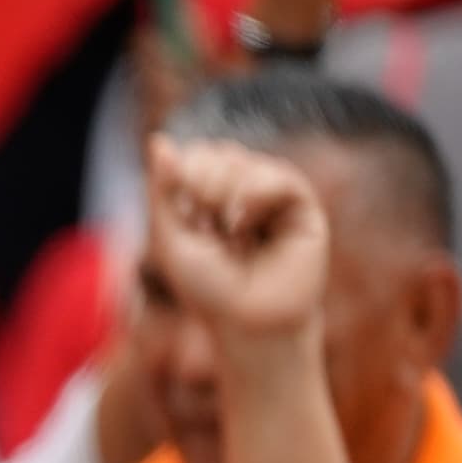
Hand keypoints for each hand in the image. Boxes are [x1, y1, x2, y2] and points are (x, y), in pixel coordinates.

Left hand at [142, 135, 329, 350]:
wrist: (250, 323)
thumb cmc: (208, 290)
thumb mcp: (170, 239)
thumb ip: (162, 190)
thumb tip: (158, 139)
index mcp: (209, 202)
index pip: (195, 157)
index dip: (184, 172)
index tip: (184, 212)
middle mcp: (242, 196)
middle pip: (219, 153)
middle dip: (204, 179)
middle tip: (204, 216)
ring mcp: (273, 200)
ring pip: (248, 162)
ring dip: (228, 186)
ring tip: (226, 224)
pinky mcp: (303, 209)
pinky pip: (282, 177)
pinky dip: (257, 191)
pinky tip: (243, 218)